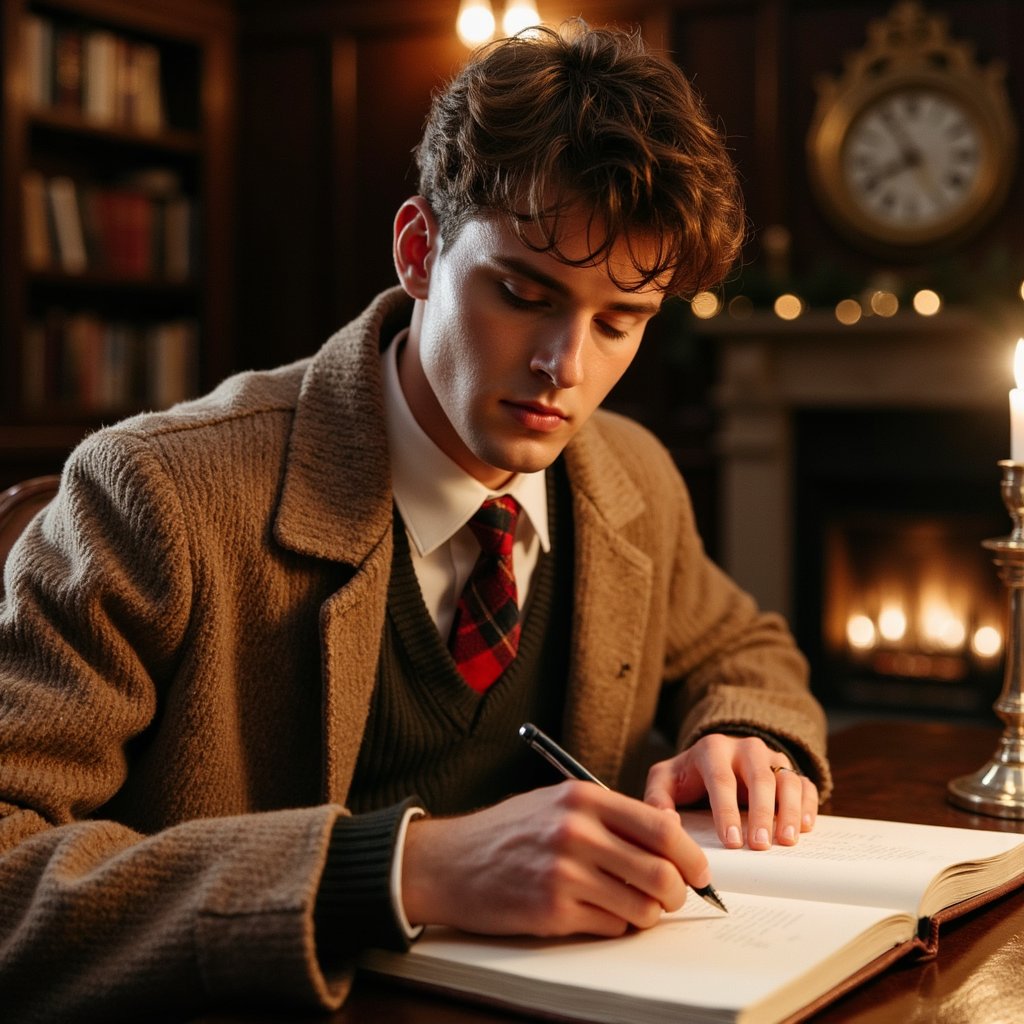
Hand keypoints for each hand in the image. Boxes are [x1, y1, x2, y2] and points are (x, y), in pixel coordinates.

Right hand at [400, 782, 710, 936]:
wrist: (449, 861)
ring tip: (633, 906)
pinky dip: (616, 925)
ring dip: (648, 913)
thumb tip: (667, 835)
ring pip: (642, 906)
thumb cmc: (506, 831)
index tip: (698, 870)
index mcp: (582, 798)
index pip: (661, 827)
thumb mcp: (556, 802)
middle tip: (673, 896)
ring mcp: (565, 873)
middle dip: (678, 892)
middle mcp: (577, 832)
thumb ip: (609, 814)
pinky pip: (612, 927)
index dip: (689, 854)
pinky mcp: (553, 910)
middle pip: (661, 872)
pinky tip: (597, 913)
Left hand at [644, 734, 817, 850]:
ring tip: (787, 840)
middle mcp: (745, 749)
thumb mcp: (665, 781)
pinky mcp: (787, 770)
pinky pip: (804, 784)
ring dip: (790, 810)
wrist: (712, 758)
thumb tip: (667, 821)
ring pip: (787, 779)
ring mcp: (770, 758)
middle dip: (761, 813)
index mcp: (713, 749)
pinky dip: (808, 804)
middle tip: (760, 845)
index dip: (727, 811)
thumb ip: (657, 799)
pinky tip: (805, 827)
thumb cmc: (688, 776)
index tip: (731, 841)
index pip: (721, 779)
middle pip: (759, 777)